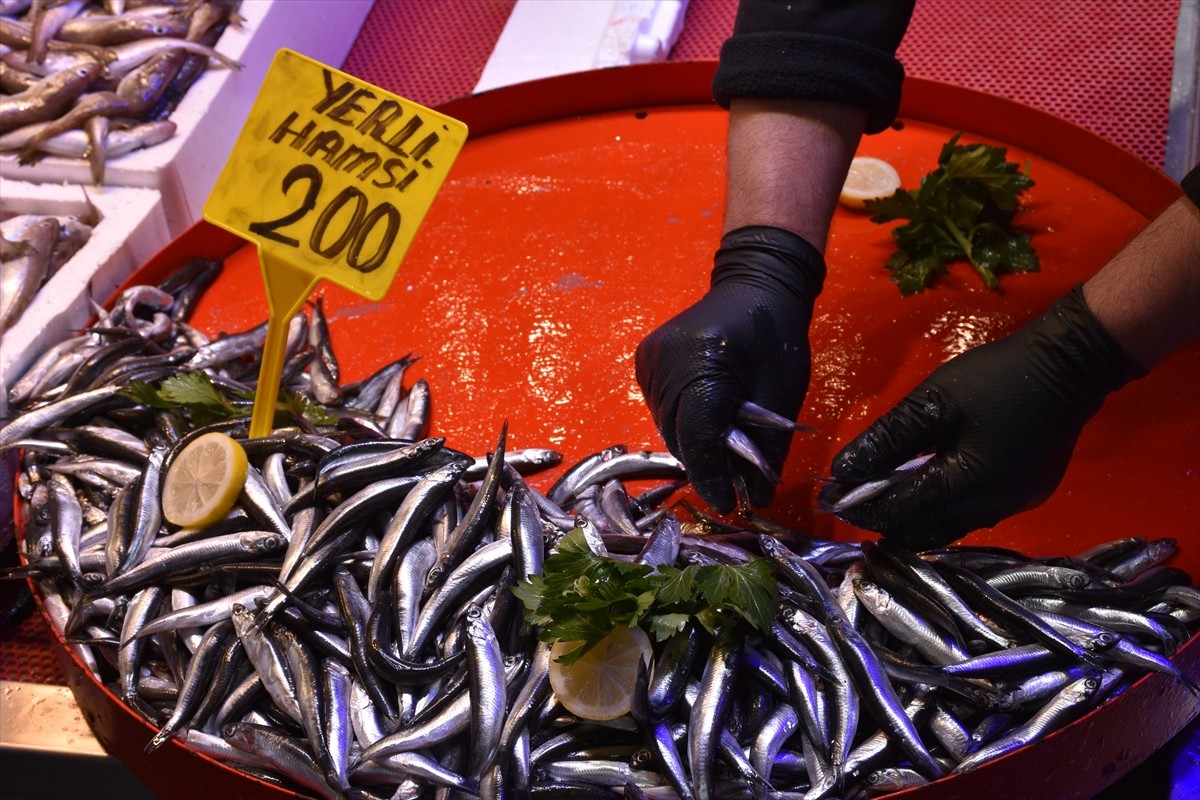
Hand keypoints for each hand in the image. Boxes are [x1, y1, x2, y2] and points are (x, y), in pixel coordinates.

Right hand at [636, 226, 824, 512]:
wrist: (756, 284)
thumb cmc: (777, 335)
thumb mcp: (784, 393)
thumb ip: (769, 448)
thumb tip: (757, 498)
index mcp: (704, 360)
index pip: (699, 433)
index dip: (712, 475)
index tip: (727, 503)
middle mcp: (665, 360)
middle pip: (679, 434)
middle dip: (705, 464)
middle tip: (732, 485)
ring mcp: (650, 359)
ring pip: (667, 426)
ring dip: (694, 446)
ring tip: (722, 455)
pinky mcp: (645, 361)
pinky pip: (662, 409)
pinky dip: (684, 424)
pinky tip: (707, 423)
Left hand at [819, 286, 1145, 548]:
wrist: (1070, 364)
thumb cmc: (996, 378)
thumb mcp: (932, 403)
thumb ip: (887, 439)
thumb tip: (843, 470)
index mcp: (966, 488)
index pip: (900, 513)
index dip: (860, 507)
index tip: (828, 496)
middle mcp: (991, 509)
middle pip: (922, 531)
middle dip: (883, 519)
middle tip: (851, 498)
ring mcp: (1013, 505)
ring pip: (947, 528)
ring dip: (911, 517)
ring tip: (881, 494)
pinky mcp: (1025, 495)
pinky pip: (971, 515)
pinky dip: (940, 508)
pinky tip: (923, 487)